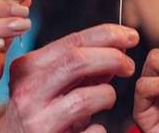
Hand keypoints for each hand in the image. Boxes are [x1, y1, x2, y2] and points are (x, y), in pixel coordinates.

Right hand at [0, 24, 138, 132]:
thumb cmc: (37, 109)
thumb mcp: (50, 81)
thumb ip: (79, 65)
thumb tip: (118, 45)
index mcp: (28, 67)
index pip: (72, 40)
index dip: (107, 35)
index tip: (130, 36)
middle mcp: (28, 91)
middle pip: (77, 61)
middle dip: (112, 58)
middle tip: (129, 65)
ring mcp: (36, 119)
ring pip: (84, 98)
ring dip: (107, 95)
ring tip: (108, 99)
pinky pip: (91, 131)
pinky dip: (100, 128)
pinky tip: (94, 127)